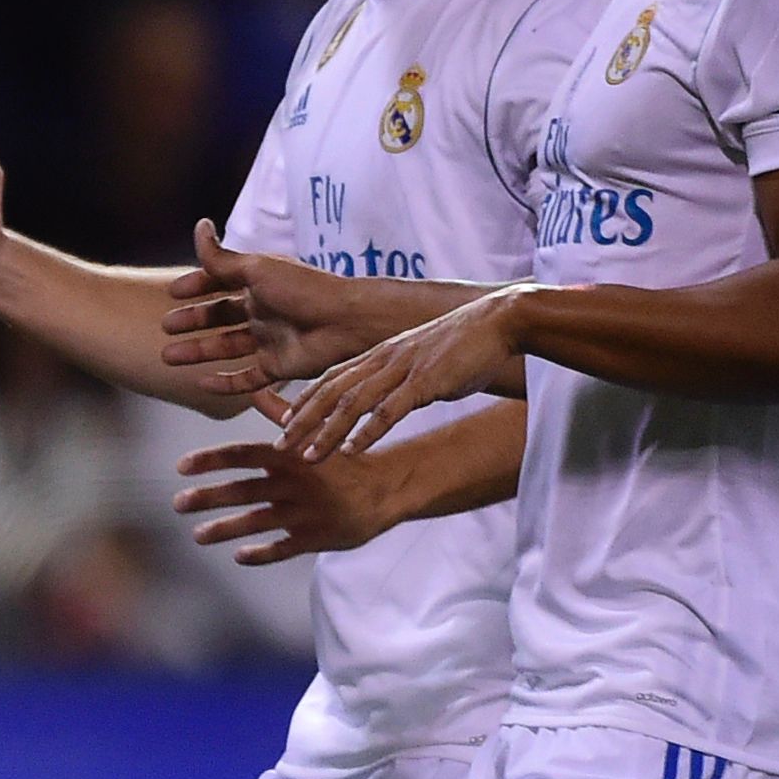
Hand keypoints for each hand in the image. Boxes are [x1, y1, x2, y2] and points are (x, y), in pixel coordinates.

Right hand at [158, 222, 392, 392]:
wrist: (347, 323)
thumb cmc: (305, 290)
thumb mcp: (257, 269)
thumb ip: (222, 256)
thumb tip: (199, 226)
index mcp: (261, 283)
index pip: (222, 282)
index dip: (197, 286)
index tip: (172, 293)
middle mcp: (264, 310)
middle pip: (220, 317)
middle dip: (192, 321)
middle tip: (165, 327)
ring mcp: (270, 340)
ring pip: (226, 347)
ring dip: (198, 351)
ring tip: (168, 357)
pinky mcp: (279, 367)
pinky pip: (247, 378)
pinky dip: (225, 383)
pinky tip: (202, 382)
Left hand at [175, 409, 403, 564]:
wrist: (390, 486)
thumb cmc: (343, 460)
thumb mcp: (315, 434)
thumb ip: (281, 416)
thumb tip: (254, 390)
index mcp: (290, 455)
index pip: (243, 454)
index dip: (211, 459)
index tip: (181, 466)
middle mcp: (295, 482)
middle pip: (243, 490)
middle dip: (208, 497)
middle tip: (177, 503)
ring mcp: (306, 512)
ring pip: (258, 522)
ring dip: (225, 529)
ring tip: (197, 535)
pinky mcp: (318, 537)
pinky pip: (285, 548)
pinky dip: (262, 554)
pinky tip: (239, 556)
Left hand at [278, 289, 528, 458]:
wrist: (498, 322)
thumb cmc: (464, 342)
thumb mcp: (421, 357)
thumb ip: (399, 375)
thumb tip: (388, 397)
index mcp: (380, 353)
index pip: (331, 377)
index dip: (305, 400)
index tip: (284, 422)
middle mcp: (383, 359)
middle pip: (331, 392)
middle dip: (302, 421)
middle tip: (280, 446)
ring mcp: (402, 369)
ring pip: (352, 403)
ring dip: (327, 432)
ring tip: (308, 457)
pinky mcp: (425, 382)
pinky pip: (388, 410)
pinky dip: (367, 432)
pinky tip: (351, 451)